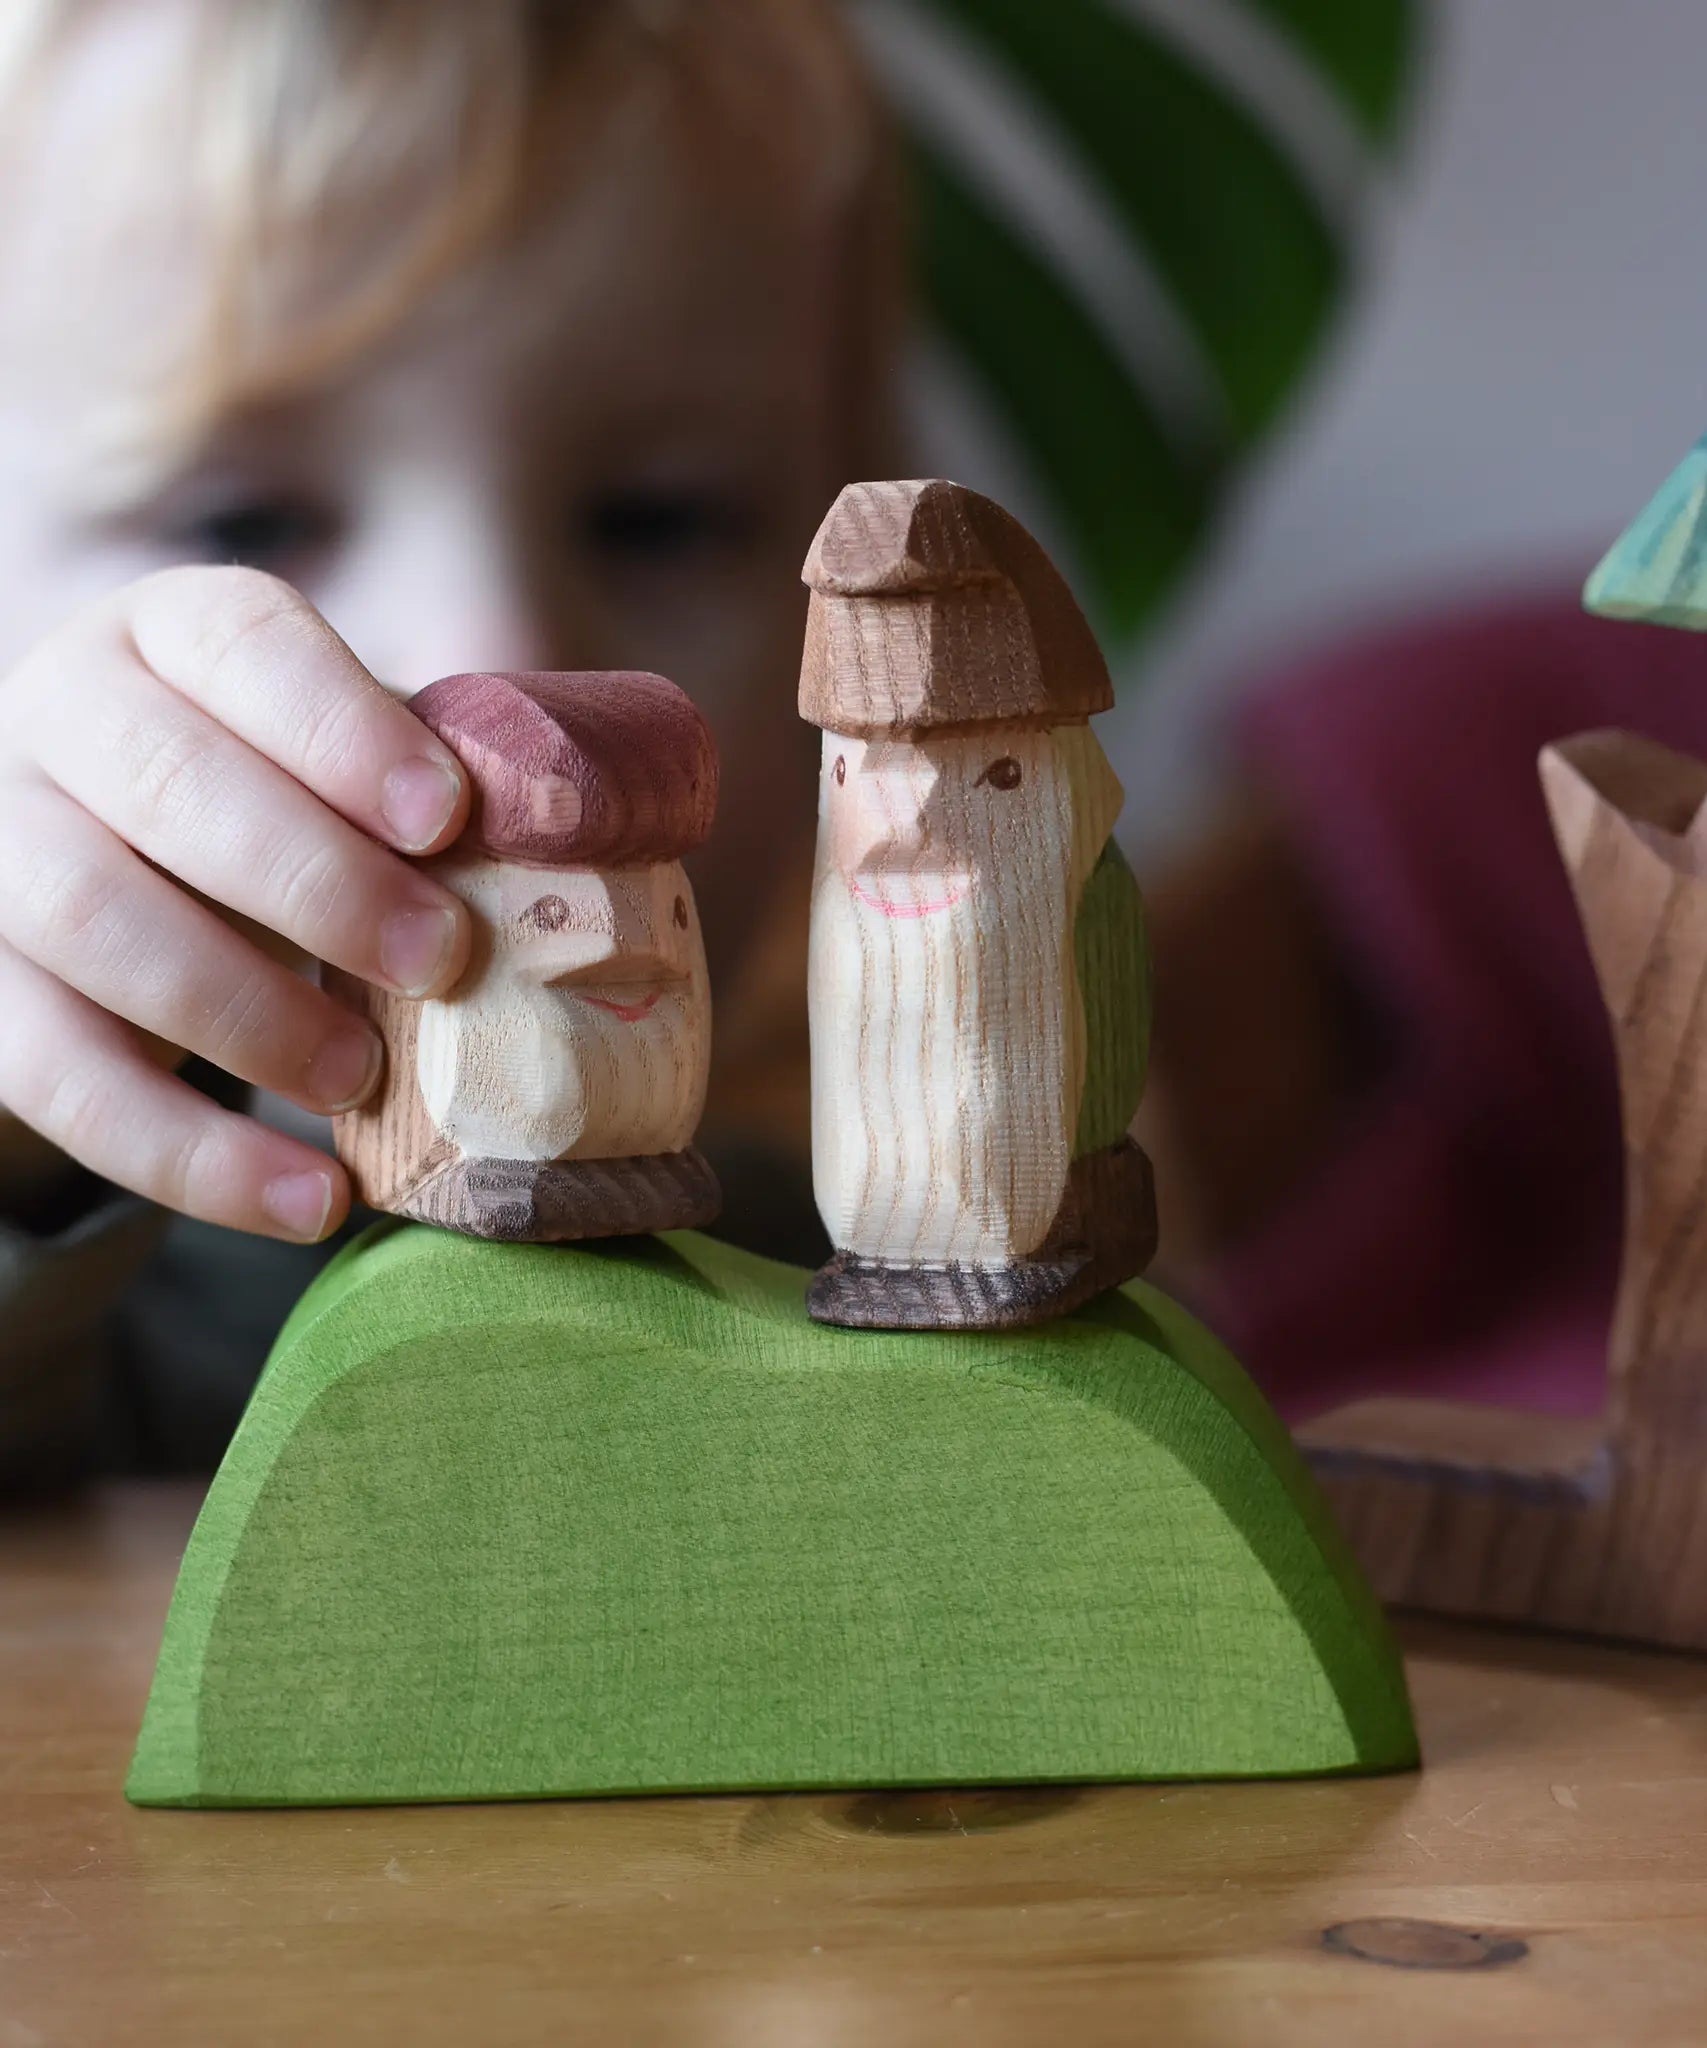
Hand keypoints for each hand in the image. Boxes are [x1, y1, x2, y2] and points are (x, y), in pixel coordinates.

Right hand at [0, 568, 472, 1240]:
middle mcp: (59, 716)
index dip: (344, 729)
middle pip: (166, 782)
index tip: (448, 818)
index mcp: (171, 637)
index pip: (243, 643)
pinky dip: (188, 1154)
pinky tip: (308, 1199)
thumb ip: (434, 791)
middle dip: (315, 878)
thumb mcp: (345, 774)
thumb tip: (585, 837)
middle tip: (442, 961)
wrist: (116, 880)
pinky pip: (55, 1073)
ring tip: (364, 1080)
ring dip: (243, 1012)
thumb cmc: (278, 812)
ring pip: (88, 917)